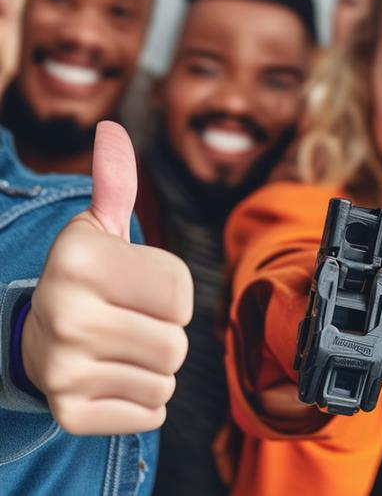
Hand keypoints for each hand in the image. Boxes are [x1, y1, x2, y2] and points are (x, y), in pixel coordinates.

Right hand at [23, 122, 193, 434]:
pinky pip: (149, 414)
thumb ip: (116, 185)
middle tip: (130, 323)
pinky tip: (111, 378)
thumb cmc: (86, 282)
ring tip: (121, 350)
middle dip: (164, 335)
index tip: (135, 288)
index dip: (170, 293)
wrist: (35, 338)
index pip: (181, 294)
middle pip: (176, 344)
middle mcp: (66, 315)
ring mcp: (63, 370)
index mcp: (80, 262)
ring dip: (154, 368)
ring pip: (166, 380)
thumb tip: (112, 132)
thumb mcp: (97, 230)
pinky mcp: (70, 413)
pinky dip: (141, 402)